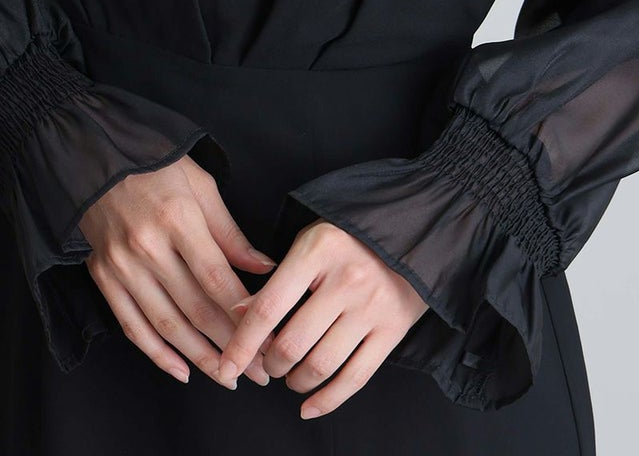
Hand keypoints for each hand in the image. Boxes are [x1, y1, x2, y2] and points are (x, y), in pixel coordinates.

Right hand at [78, 153, 278, 387]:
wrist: (97, 159)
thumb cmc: (157, 166)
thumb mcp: (201, 185)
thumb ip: (230, 233)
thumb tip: (265, 269)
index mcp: (177, 219)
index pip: (216, 279)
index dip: (244, 315)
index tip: (269, 338)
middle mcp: (147, 247)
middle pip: (195, 309)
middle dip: (231, 346)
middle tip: (258, 371)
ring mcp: (122, 266)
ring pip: (166, 325)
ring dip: (200, 358)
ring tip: (228, 377)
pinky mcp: (103, 277)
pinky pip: (132, 326)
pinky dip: (157, 354)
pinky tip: (182, 371)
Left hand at [215, 218, 430, 418]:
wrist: (412, 231)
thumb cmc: (349, 237)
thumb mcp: (308, 242)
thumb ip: (275, 279)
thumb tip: (237, 312)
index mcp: (318, 251)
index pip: (269, 306)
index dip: (242, 343)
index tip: (226, 366)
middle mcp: (346, 279)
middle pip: (293, 343)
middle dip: (271, 363)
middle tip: (268, 362)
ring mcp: (372, 306)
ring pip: (320, 365)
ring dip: (295, 381)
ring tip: (290, 376)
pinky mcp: (393, 329)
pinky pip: (355, 378)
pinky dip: (327, 401)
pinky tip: (309, 407)